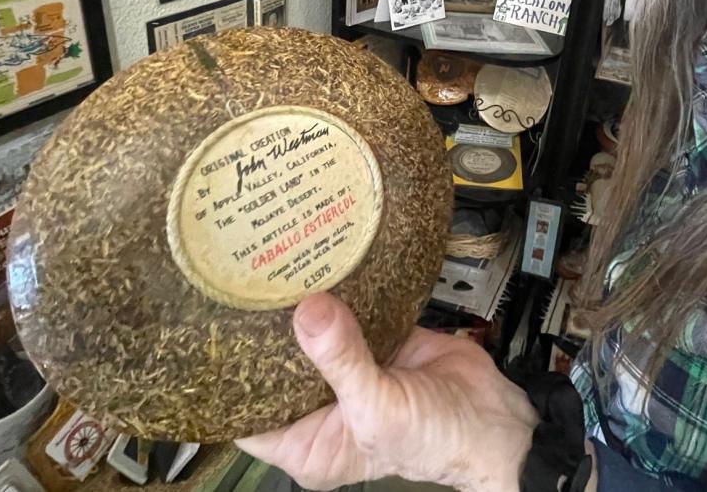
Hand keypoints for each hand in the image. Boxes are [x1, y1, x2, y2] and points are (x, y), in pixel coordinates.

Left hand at [236, 293, 536, 491]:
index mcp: (308, 442)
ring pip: (313, 333)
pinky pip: (350, 313)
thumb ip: (342, 361)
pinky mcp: (376, 340)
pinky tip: (323, 265)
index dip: (227, 379)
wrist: (494, 418)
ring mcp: (348, 369)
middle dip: (264, 330)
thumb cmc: (438, 441)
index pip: (247, 412)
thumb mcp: (379, 409)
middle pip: (276, 363)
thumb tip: (309, 313)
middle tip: (241, 285)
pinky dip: (341, 292)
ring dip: (302, 306)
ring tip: (274, 267)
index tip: (212, 336)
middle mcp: (321, 406)